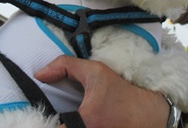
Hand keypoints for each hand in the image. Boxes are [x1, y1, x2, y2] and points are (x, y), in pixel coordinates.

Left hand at [35, 55, 168, 127]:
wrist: (148, 114)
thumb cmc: (120, 92)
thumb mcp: (95, 71)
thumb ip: (66, 66)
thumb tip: (39, 75)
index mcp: (86, 122)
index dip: (42, 124)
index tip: (41, 117)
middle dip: (54, 126)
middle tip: (52, 120)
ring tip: (61, 122)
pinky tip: (74, 123)